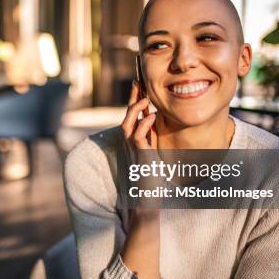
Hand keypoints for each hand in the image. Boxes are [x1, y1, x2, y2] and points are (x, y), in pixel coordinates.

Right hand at [121, 81, 159, 213]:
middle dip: (132, 97)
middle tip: (138, 81)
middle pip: (127, 114)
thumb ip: (149, 134)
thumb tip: (151, 117)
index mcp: (133, 138)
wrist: (147, 197)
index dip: (135, 97)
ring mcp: (132, 149)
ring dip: (135, 109)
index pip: (132, 113)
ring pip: (128, 124)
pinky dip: (143, 125)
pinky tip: (151, 116)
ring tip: (145, 98)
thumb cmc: (151, 175)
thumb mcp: (151, 149)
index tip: (139, 82)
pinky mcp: (139, 156)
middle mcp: (129, 141)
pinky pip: (137, 137)